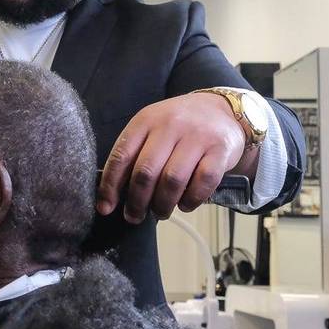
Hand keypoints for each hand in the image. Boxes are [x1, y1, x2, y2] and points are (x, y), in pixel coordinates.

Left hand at [96, 93, 249, 222]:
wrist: (222, 111)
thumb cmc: (179, 127)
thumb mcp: (152, 129)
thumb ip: (135, 155)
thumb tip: (113, 196)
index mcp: (146, 120)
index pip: (121, 156)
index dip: (110, 186)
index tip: (106, 208)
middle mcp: (171, 124)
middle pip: (146, 172)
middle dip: (137, 202)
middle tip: (135, 216)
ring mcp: (198, 136)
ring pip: (172, 180)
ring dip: (163, 204)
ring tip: (160, 212)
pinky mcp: (221, 149)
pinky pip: (203, 182)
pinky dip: (191, 200)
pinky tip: (185, 204)